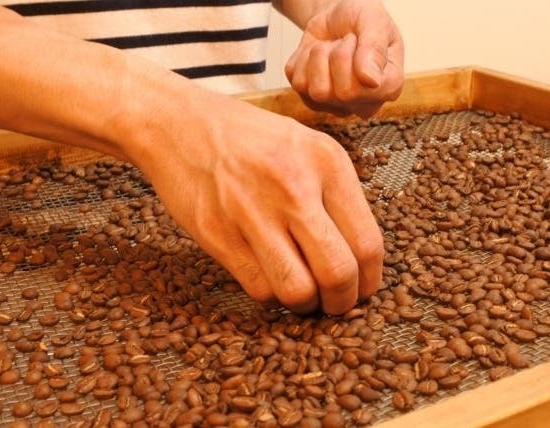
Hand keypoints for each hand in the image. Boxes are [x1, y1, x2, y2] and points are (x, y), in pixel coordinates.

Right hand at [137, 90, 382, 314]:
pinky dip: (271, 296)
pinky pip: (259, 289)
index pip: (367, 242)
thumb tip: (359, 256)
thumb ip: (336, 195)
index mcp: (326, 162)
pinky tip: (272, 279)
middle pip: (337, 273)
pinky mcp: (217, 234)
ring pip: (297, 291)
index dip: (369, 280)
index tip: (363, 290)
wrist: (180, 125)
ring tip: (304, 294)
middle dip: (343, 302)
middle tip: (337, 302)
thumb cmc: (249, 138)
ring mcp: (252, 212)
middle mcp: (294, 187)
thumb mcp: (306, 145)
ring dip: (306, 305)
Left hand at [285, 0, 403, 117]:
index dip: (351, 58)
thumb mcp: (374, 21)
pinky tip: (317, 54)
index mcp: (389, 88)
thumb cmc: (361, 18)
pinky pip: (297, 82)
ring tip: (331, 47)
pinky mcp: (310, 99)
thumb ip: (375, 48)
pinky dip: (303, 59)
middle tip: (344, 42)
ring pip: (316, 90)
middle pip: (340, 93)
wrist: (336, 16)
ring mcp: (335, 105)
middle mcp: (363, 104)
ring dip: (319, 57)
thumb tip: (370, 81)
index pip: (359, 90)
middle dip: (336, 55)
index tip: (359, 40)